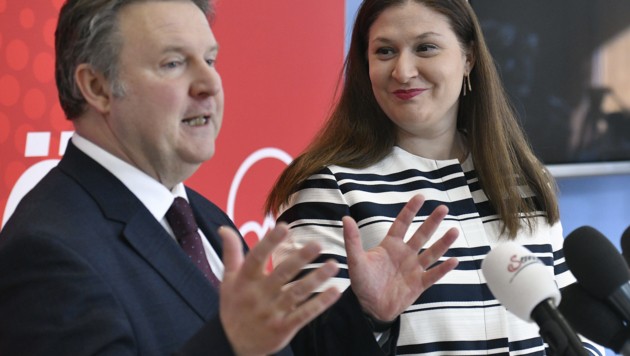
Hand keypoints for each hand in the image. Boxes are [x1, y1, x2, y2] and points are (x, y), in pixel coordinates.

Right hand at [219, 223, 340, 355]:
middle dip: (300, 258)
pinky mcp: (283, 328)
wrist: (232, 344)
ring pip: (297, 293)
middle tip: (318, 244)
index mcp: (245, 280)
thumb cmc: (233, 306)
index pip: (257, 258)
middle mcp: (259, 295)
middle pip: (282, 273)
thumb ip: (231, 253)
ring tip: (333, 265)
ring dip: (316, 278)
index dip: (269, 242)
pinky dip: (320, 304)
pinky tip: (334, 291)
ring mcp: (272, 312)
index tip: (283, 227)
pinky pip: (304, 314)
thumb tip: (224, 228)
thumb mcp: (228, 280)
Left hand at [343, 194, 458, 321]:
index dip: (411, 210)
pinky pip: (434, 275)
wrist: (368, 308)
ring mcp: (414, 269)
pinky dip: (444, 269)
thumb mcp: (356, 260)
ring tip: (454, 230)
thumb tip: (345, 218)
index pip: (402, 224)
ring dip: (443, 242)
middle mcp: (405, 254)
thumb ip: (352, 240)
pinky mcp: (419, 284)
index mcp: (391, 245)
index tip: (420, 196)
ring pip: (432, 252)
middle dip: (432, 222)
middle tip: (443, 208)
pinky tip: (454, 260)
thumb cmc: (362, 282)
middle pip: (421, 234)